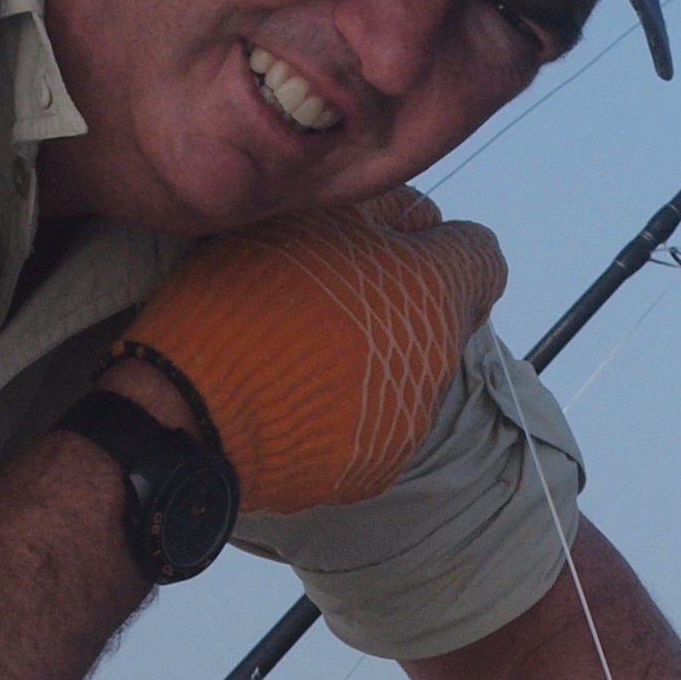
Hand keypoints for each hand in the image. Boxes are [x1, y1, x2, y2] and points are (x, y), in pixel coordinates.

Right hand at [121, 191, 505, 517]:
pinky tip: (293, 393)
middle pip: (442, 321)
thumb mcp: (315, 214)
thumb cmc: (250, 295)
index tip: (399, 245)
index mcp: (436, 293)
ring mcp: (408, 426)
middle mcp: (439, 366)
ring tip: (301, 347)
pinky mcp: (374, 470)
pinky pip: (373, 426)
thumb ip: (385, 209)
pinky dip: (345, 408)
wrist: (197, 409)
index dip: (442, 245)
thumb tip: (421, 220)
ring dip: (373, 358)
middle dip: (403, 304)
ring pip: (407, 375)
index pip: (482, 259)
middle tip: (333, 292)